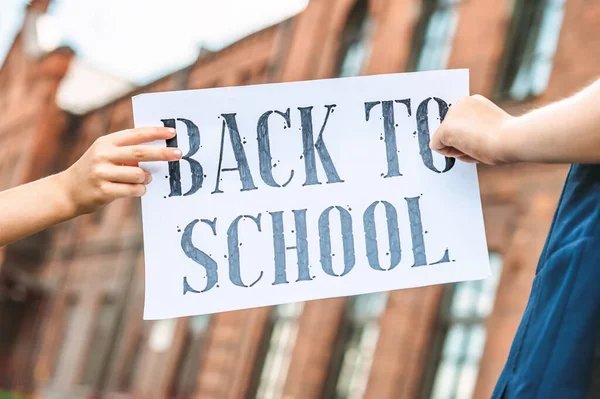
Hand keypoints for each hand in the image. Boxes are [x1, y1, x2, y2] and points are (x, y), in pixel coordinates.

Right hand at [56, 127, 181, 214]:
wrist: (67, 192)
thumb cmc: (95, 171)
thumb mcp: (104, 154)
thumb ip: (126, 150)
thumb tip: (158, 148)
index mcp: (106, 143)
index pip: (135, 134)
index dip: (155, 133)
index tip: (172, 132)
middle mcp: (103, 155)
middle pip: (140, 153)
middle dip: (163, 153)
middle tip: (179, 153)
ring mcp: (102, 173)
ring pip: (138, 174)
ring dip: (147, 178)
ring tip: (145, 179)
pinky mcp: (103, 191)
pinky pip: (133, 190)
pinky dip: (140, 190)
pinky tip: (138, 189)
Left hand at [430, 95, 514, 164]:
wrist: (512, 138)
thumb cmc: (507, 138)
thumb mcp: (490, 127)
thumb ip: (474, 129)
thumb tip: (462, 142)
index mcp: (473, 101)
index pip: (461, 122)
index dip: (469, 135)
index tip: (484, 138)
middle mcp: (460, 102)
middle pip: (450, 130)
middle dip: (461, 142)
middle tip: (481, 143)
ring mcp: (452, 115)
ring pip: (443, 139)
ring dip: (457, 148)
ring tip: (478, 146)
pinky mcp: (445, 128)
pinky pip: (436, 146)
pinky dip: (448, 153)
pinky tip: (467, 149)